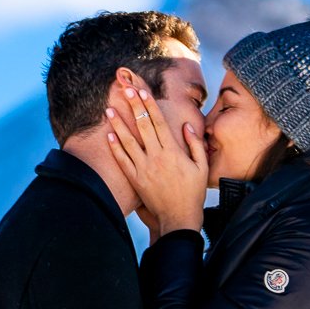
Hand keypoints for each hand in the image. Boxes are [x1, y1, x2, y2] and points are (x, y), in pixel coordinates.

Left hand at [103, 68, 206, 237]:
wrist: (178, 219)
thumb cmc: (192, 193)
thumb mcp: (201, 166)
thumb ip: (195, 144)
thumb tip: (187, 126)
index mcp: (173, 151)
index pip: (159, 121)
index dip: (149, 104)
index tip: (142, 90)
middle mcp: (156, 157)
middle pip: (143, 125)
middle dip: (133, 105)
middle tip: (124, 89)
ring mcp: (143, 168)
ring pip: (128, 141)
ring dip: (118, 123)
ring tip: (108, 109)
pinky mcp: (135, 180)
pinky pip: (122, 160)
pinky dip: (115, 147)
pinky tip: (109, 135)